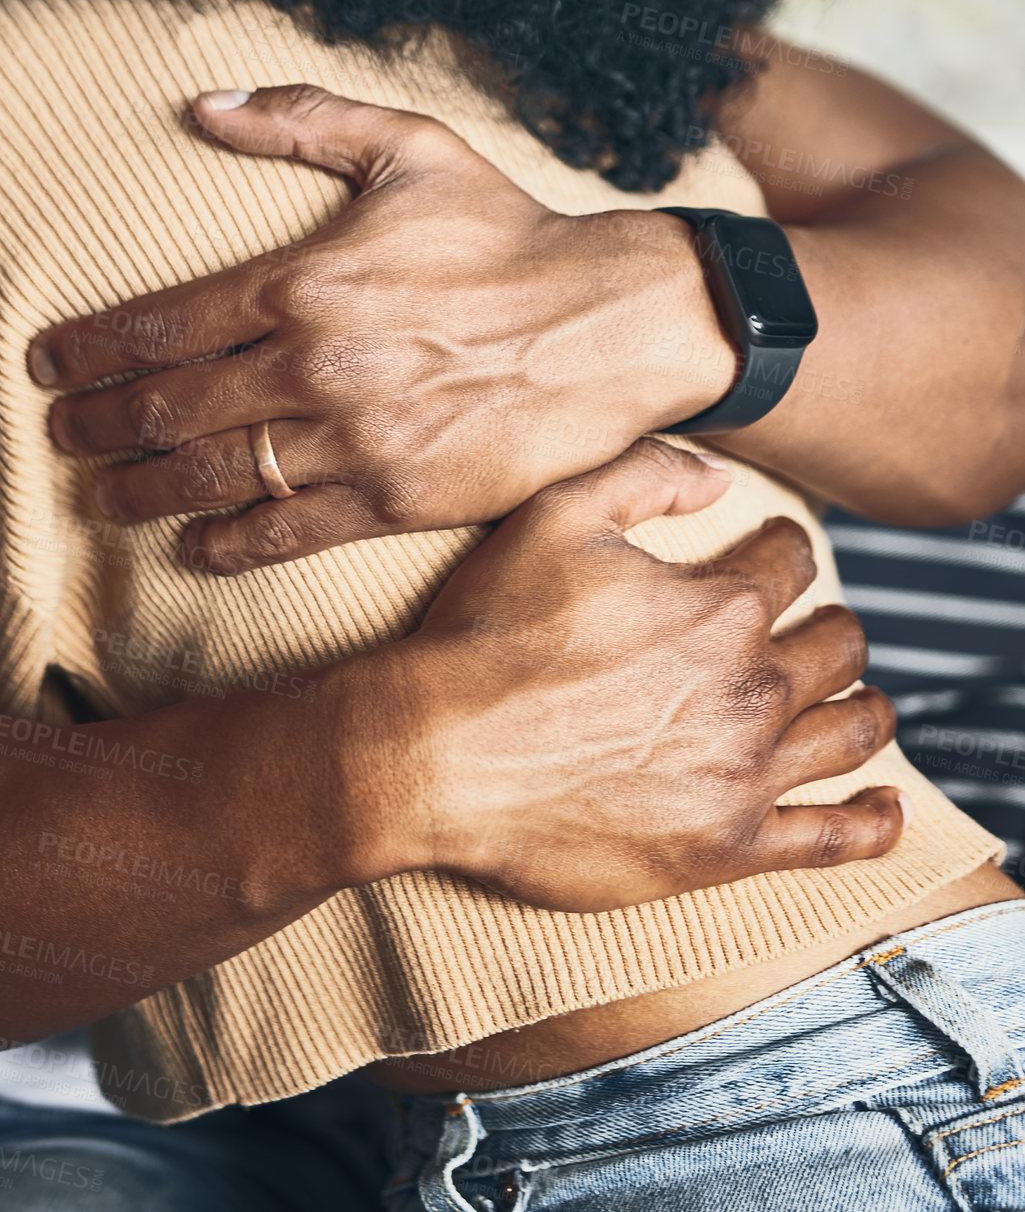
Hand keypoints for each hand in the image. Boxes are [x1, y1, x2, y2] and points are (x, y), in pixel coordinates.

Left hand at [29, 85, 735, 572]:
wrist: (615, 323)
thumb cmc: (511, 232)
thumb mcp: (413, 147)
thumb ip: (303, 118)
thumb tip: (203, 105)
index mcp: (303, 281)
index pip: (156, 326)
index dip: (85, 350)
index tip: (44, 363)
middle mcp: (314, 367)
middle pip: (164, 410)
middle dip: (92, 426)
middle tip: (56, 434)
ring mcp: (353, 440)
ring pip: (210, 477)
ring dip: (138, 490)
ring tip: (100, 495)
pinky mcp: (397, 498)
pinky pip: (287, 533)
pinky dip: (227, 545)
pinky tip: (193, 546)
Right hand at [356, 439, 906, 911]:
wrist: (437, 753)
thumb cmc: (489, 634)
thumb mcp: (556, 515)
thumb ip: (647, 476)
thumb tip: (719, 477)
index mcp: (721, 607)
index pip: (794, 561)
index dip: (785, 547)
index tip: (773, 554)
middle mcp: (750, 687)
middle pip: (838, 646)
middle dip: (832, 627)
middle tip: (814, 631)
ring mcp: (744, 772)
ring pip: (853, 734)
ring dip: (866, 709)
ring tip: (859, 703)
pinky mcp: (725, 847)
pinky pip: (831, 840)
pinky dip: (872, 823)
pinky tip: (885, 808)